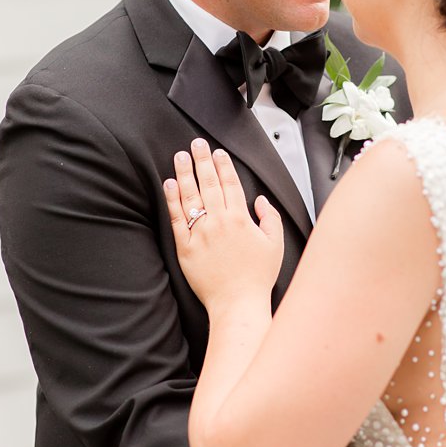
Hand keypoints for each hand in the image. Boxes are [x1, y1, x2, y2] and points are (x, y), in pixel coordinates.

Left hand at [164, 139, 283, 310]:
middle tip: (196, 144)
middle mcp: (220, 222)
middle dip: (202, 161)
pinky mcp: (186, 246)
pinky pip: (177, 218)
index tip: (218, 152)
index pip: (231, 184)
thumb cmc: (258, 277)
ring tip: (181, 157)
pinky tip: (170, 185)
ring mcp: (201, 233)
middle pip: (209, 184)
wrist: (237, 302)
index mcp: (241, 219)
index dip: (224, 166)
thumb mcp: (275, 245)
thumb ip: (270, 218)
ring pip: (191, 196)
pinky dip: (173, 200)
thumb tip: (260, 201)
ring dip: (185, 174)